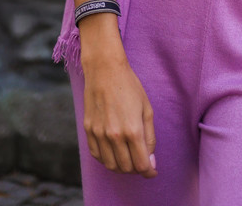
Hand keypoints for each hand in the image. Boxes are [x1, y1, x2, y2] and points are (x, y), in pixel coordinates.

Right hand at [82, 51, 157, 177]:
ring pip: (111, 165)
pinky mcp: (88, 130)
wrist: (105, 70)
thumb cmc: (129, 87)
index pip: (141, 165)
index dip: (149, 171)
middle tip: (141, 160)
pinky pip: (97, 155)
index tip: (152, 170)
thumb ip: (150, 138)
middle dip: (137, 168)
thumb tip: (151, 162)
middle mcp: (114, 135)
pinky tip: (114, 151)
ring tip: (128, 156)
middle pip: (126, 168)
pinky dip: (107, 159)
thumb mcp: (147, 109)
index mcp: (133, 130)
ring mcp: (99, 134)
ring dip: (122, 166)